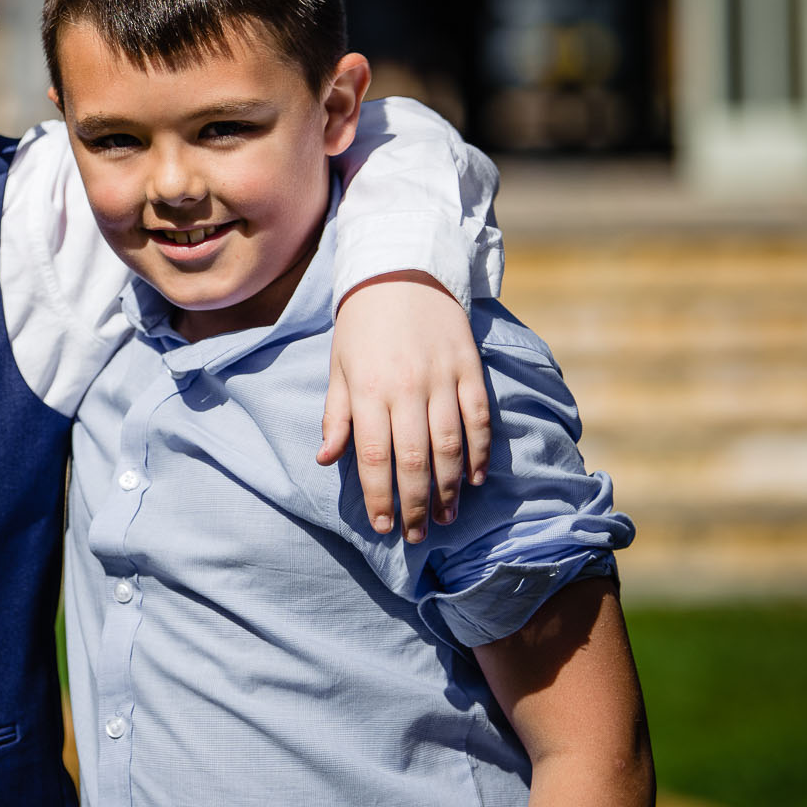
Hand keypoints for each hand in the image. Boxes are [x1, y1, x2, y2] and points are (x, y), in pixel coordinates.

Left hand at [317, 272, 492, 541]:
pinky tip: (475, 480)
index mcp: (368, 390)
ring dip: (448, 488)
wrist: (401, 271)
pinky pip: (479, 420)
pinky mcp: (470, 369)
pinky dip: (480, 453)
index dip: (379, 496)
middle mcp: (406, 389)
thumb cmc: (362, 325)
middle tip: (415, 536)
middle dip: (414, 505)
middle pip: (414, 460)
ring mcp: (442, 379)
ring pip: (450, 446)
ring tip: (444, 518)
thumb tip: (326, 459)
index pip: (372, 456)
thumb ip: (335, 415)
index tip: (383, 525)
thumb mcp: (338, 367)